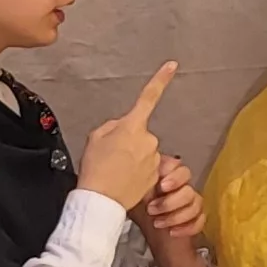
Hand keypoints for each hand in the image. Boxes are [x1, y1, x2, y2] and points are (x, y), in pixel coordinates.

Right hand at [76, 61, 177, 208]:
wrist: (101, 200)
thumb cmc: (95, 169)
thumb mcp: (94, 138)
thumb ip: (111, 127)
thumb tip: (121, 129)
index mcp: (132, 126)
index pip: (148, 97)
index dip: (161, 79)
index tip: (172, 66)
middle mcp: (148, 140)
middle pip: (138, 134)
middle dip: (127, 142)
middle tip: (109, 156)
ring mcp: (154, 159)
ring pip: (142, 153)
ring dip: (131, 159)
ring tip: (114, 171)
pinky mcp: (156, 176)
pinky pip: (146, 169)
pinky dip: (135, 174)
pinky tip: (122, 181)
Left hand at [134, 154, 201, 239]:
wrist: (150, 236)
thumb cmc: (140, 212)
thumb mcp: (131, 195)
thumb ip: (134, 182)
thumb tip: (129, 171)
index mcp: (164, 176)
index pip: (176, 165)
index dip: (171, 174)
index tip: (160, 185)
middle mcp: (180, 185)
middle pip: (188, 184)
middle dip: (171, 197)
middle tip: (151, 208)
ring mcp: (190, 201)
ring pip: (195, 202)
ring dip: (176, 215)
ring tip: (156, 223)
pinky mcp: (196, 218)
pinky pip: (200, 219)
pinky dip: (187, 227)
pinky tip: (172, 231)